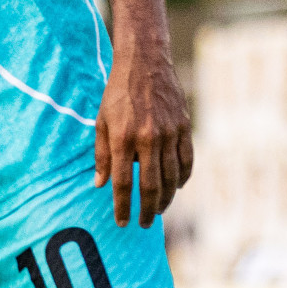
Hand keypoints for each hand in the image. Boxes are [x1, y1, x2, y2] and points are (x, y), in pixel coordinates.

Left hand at [94, 38, 193, 227]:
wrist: (144, 64)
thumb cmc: (117, 93)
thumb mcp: (100, 121)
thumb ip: (101, 154)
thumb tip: (99, 185)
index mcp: (123, 137)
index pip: (122, 181)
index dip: (122, 205)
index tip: (122, 222)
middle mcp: (148, 138)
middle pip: (151, 186)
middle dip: (147, 209)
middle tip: (144, 223)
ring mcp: (169, 134)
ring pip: (172, 178)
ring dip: (166, 198)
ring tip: (158, 210)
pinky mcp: (184, 128)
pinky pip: (187, 161)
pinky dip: (183, 178)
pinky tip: (176, 188)